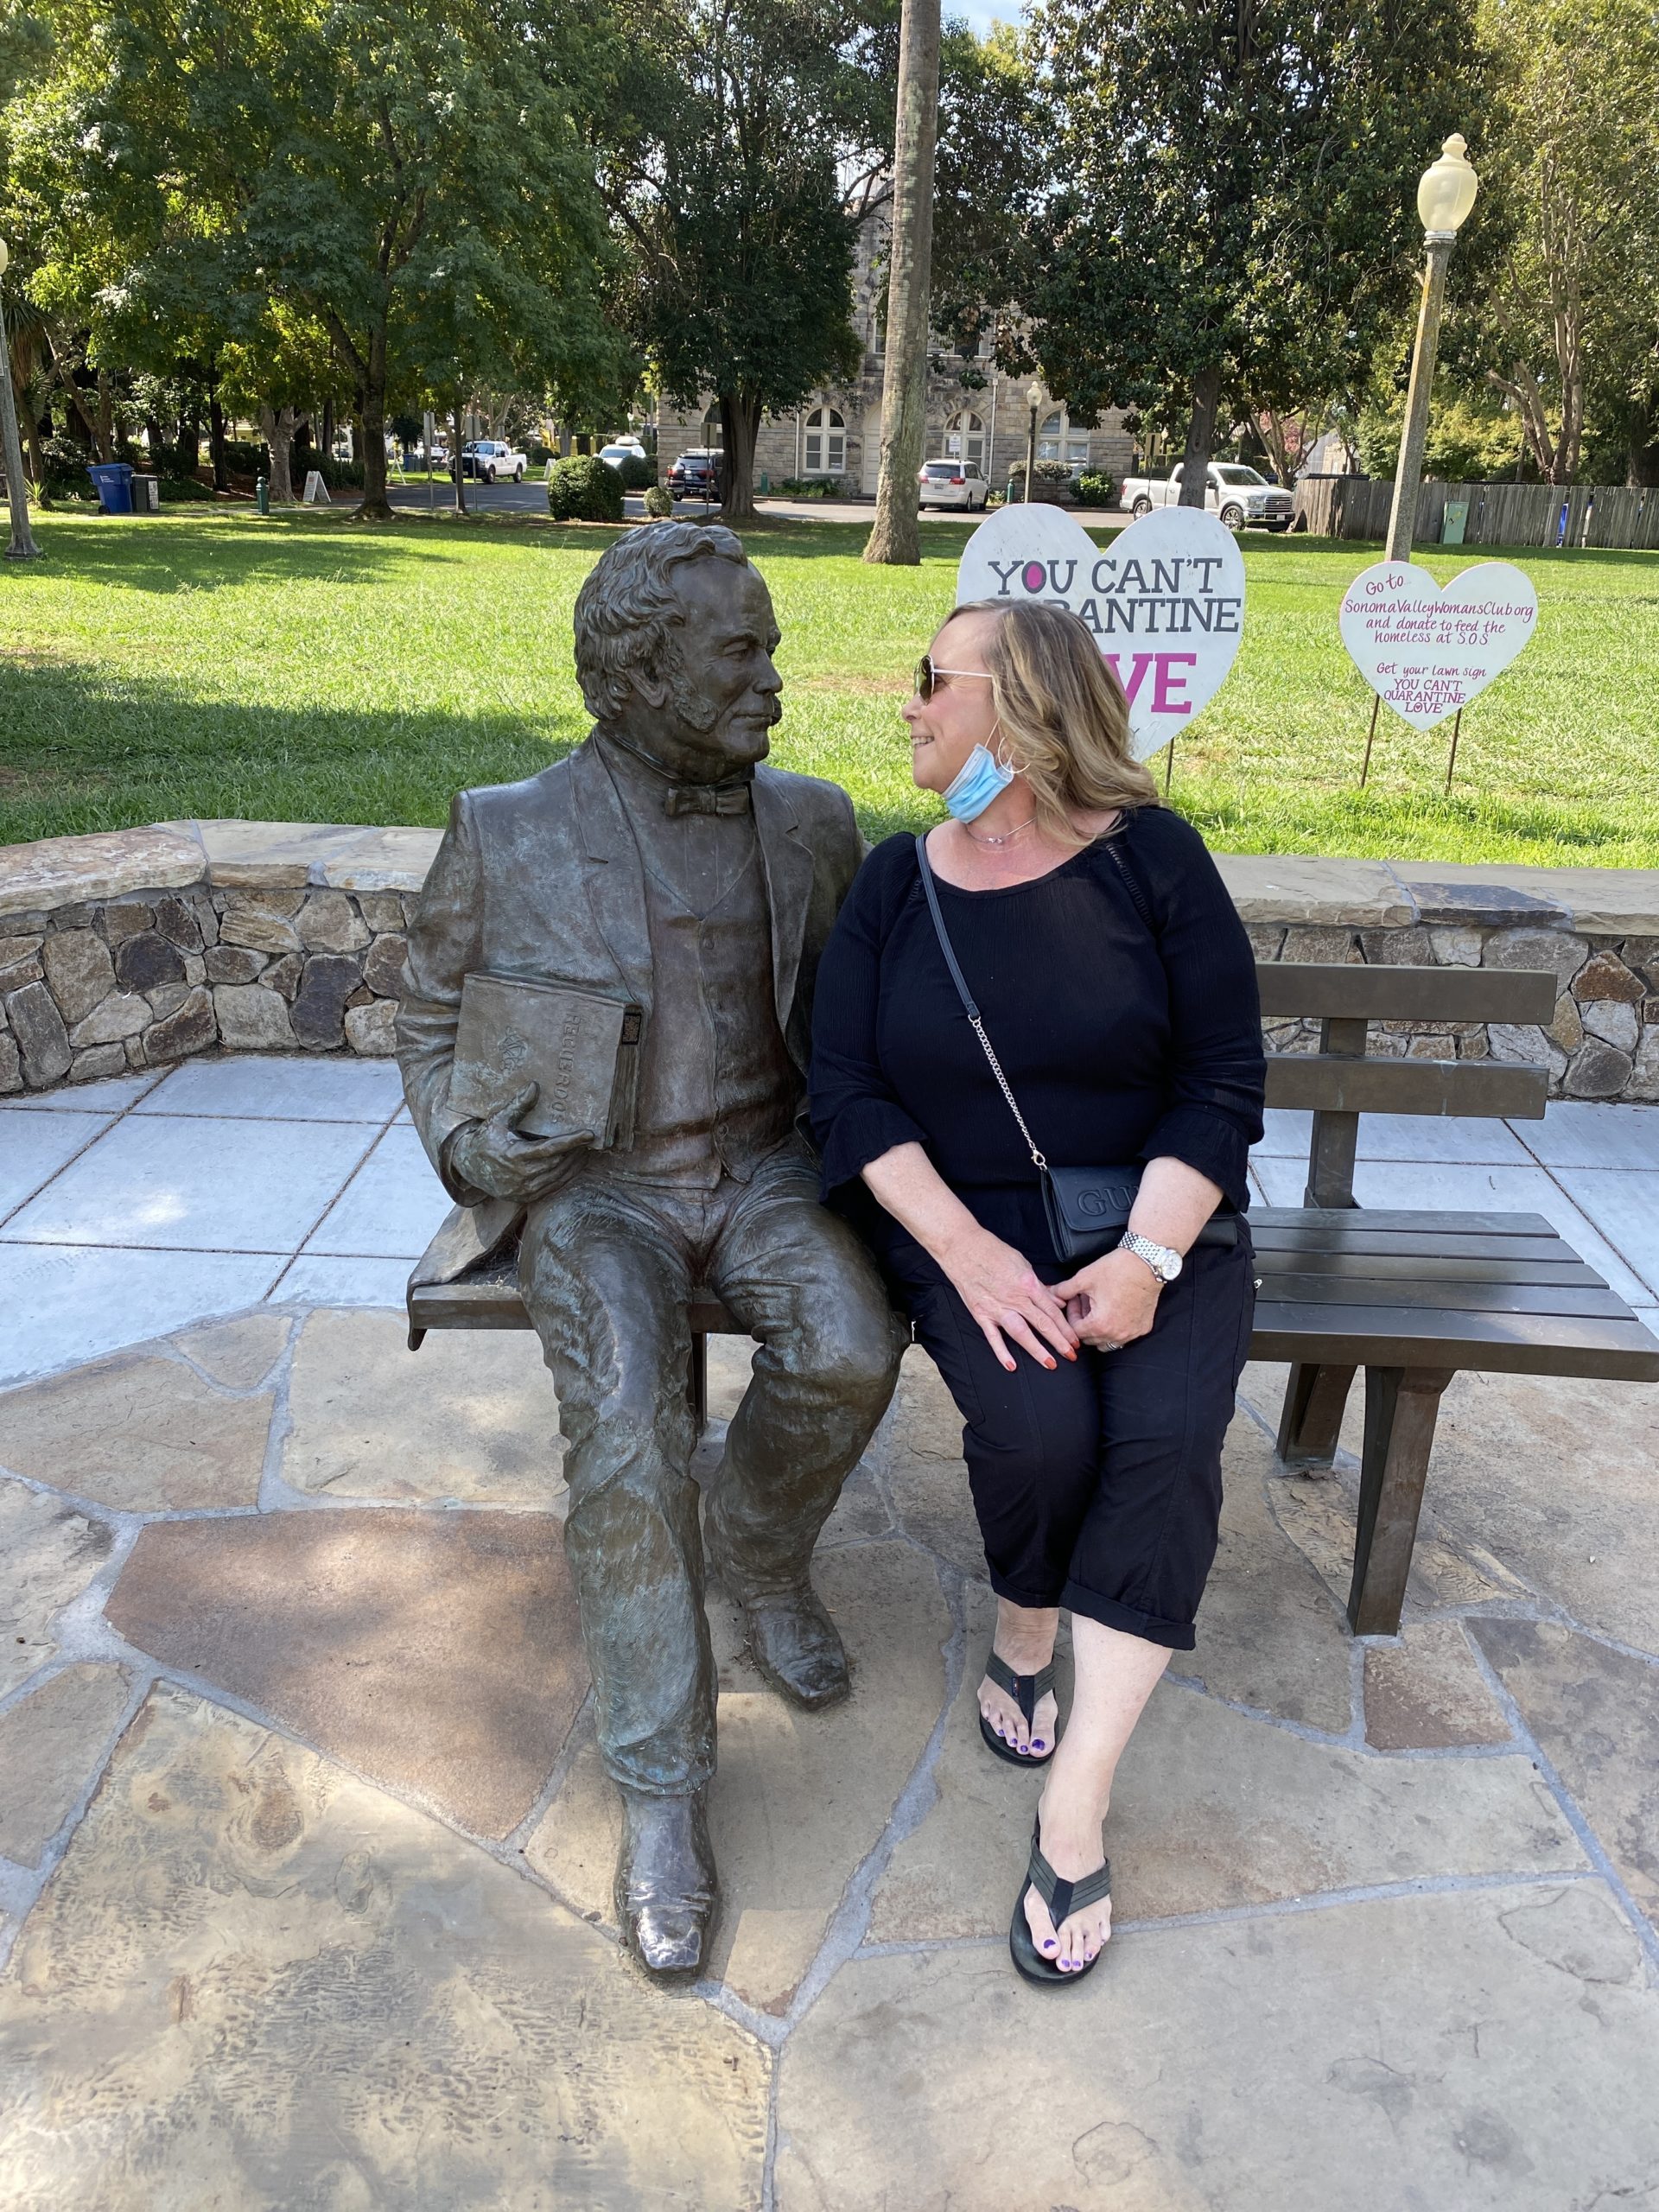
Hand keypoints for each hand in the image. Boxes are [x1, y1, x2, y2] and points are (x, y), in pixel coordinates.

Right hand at [449, 1084, 594, 1204]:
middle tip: (590, 1138)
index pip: (549, 1149)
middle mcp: (521, 1177)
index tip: (589, 1134)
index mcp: (514, 1156)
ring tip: (586, 1149)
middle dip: (576, 1151)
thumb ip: (518, 1105)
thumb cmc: (486, 1140)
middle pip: (558, 1163)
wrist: (469, 1168)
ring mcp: (524, 1190)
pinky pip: (553, 1187)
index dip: (571, 1142)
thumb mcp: (499, 1120)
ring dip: (575, 1163)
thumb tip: (535, 1086)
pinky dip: (567, 1175)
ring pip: (559, 1176)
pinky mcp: (527, 1198)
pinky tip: (575, 1164)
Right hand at [935, 1225, 1078, 1373]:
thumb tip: (1056, 1301)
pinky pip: (993, 1337)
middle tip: (1072, 1355)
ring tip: (1050, 1364)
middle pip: (1042, 1324)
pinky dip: (1002, 1352)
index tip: (1076, 1340)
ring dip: (1037, 1350)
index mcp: (1028, 1284)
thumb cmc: (993, 1252)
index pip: (1052, 1310)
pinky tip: (1011, 1365)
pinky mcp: (981, 1313)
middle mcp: (1015, 1298)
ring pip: (1022, 1333)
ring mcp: (997, 1307)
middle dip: (1060, 1342)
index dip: (1066, 1327)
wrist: (963, 1247)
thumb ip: (1040, 1286)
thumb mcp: (1023, 1264)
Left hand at [1051, 1248, 1162, 1350]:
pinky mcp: (1143, 1328)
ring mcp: (1132, 1333)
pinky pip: (1124, 1336)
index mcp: (1100, 1325)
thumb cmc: (1117, 1270)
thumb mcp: (1084, 1278)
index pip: (1075, 1331)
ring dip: (1099, 1328)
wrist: (1147, 1262)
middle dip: (1083, 1322)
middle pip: (1090, 1338)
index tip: (1074, 1301)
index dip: (1071, 1315)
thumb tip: (1050, 1293)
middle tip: (1085, 1301)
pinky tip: (1115, 1309)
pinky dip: (1116, 1328)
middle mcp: (1117, 1334)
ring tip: (1099, 1307)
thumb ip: (1063, 1290)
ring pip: (1107, 1341)